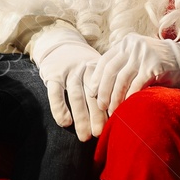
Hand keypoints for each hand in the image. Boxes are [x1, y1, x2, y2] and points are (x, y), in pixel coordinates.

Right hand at [27, 21, 106, 140]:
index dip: (112, 108)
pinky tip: (65, 123)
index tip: (116, 125)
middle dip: (98, 117)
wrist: (59, 42)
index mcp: (99, 70)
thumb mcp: (97, 68)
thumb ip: (108, 84)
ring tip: (85, 137)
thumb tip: (126, 110)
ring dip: (81, 118)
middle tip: (101, 135)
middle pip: (93, 96)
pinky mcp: (52, 74)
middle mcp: (85, 70)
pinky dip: (60, 108)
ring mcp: (69, 72)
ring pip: (76, 96)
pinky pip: (55, 93)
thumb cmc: (82, 64)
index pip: (107, 91)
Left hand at [92, 33, 179, 115]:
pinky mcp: (155, 65)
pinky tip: (128, 107)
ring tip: (113, 110)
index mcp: (127, 42)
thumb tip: (100, 87)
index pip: (105, 61)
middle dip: (103, 91)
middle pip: (111, 71)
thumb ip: (124, 66)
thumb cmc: (162, 66)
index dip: (96, 79)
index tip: (92, 94)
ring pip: (122, 79)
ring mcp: (145, 54)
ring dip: (115, 98)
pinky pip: (137, 85)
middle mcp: (134, 45)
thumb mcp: (140, 60)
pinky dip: (130, 98)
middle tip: (101, 107)